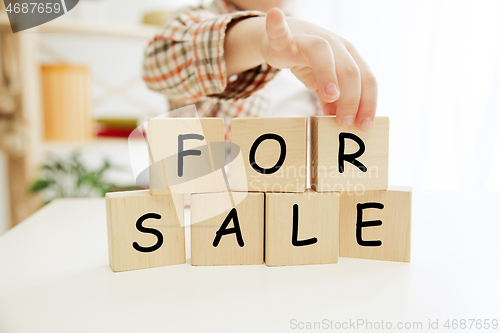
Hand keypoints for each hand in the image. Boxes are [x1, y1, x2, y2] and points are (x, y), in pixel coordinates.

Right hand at [259, 8, 376, 129]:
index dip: (368, 102)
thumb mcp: (322, 84)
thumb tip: (340, 122)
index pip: (367, 79)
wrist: (284, 39)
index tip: (364, 125)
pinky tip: (275, 16)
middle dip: (351, 98)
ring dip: (328, 73)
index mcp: (348, 56)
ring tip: (330, 95)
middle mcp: (334, 44)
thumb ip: (332, 102)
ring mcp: (309, 38)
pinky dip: (277, 25)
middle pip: (350, 69)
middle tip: (344, 122)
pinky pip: (280, 31)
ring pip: (323, 51)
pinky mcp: (285, 37)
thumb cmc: (307, 61)